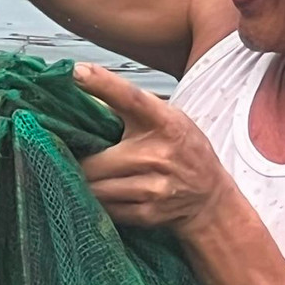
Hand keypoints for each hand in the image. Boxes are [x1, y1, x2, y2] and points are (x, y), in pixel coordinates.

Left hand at [73, 63, 236, 235]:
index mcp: (165, 122)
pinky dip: (101, 201)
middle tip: (80, 157)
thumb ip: (134, 108)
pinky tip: (112, 193)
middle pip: (95, 161)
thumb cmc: (180, 149)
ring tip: (97, 175)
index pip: (131, 98)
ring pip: (95, 187)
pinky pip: (105, 208)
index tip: (77, 71)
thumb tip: (86, 95)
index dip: (103, 83)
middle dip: (81, 161)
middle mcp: (158, 154)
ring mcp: (153, 187)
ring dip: (88, 182)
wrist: (208, 197)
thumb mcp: (168, 119)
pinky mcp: (147, 212)